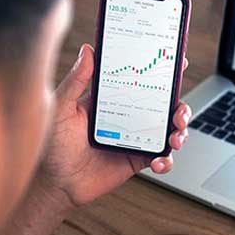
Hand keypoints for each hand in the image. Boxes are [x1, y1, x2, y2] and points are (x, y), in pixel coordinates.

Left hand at [30, 43, 190, 212]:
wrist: (57, 183)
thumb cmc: (54, 144)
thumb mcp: (61, 107)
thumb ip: (75, 80)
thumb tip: (88, 50)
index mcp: (113, 98)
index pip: (141, 78)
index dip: (161, 70)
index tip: (175, 62)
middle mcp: (129, 115)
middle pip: (165, 104)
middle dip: (180, 105)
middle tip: (178, 112)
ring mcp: (136, 137)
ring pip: (169, 129)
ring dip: (180, 131)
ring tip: (175, 138)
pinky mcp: (138, 159)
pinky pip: (162, 158)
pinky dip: (167, 160)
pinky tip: (158, 162)